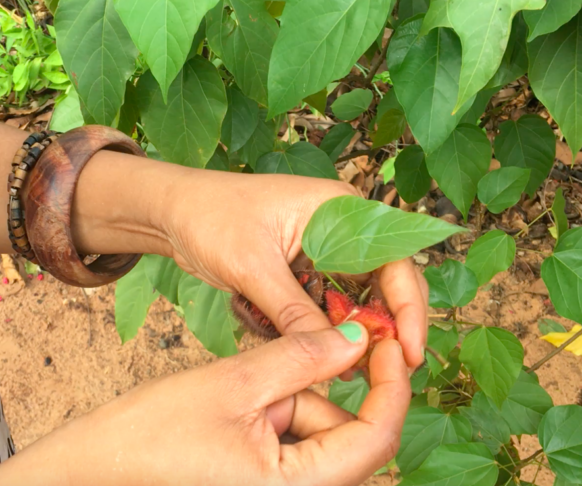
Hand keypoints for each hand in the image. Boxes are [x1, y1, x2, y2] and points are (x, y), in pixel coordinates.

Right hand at [0, 324, 410, 485]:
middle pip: (349, 437)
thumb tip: (360, 336)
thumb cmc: (149, 434)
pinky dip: (280, 413)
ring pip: (321, 435)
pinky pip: (297, 443)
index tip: (386, 336)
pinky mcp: (264, 484)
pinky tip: (236, 404)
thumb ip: (303, 357)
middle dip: (321, 389)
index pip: (377, 437)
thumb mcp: (234, 383)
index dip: (391, 383)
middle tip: (288, 351)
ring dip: (294, 400)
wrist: (88, 471)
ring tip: (236, 391)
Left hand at [158, 168, 429, 368]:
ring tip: (360, 372)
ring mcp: (324, 249)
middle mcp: (340, 227)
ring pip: (359, 296)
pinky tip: (330, 356)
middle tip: (393, 370)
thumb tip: (336, 352)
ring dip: (360, 331)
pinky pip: (331, 302)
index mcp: (339, 209)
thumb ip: (294, 310)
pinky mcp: (305, 269)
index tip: (408, 350)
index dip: (408, 306)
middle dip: (390, 324)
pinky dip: (331, 328)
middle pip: (385, 280)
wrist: (172, 212)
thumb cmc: (211, 218)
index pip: (394, 258)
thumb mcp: (253, 266)